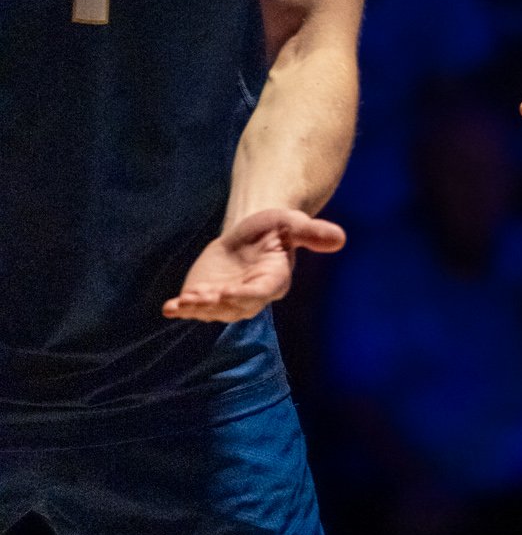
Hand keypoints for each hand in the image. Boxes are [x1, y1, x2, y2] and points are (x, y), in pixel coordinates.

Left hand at [163, 206, 344, 320]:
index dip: (245, 295)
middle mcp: (250, 296)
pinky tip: (169, 308)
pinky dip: (182, 309)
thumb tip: (340, 238)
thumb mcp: (291, 223)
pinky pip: (195, 307)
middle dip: (217, 304)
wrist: (249, 234)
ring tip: (183, 302)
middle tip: (201, 297)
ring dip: (198, 308)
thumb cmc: (273, 229)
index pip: (261, 292)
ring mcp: (226, 300)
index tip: (229, 292)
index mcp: (272, 280)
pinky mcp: (206, 297)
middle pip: (235, 306)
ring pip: (213, 310)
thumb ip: (312, 233)